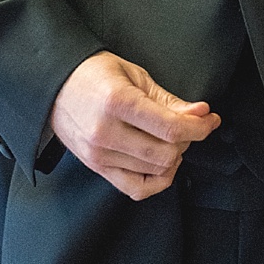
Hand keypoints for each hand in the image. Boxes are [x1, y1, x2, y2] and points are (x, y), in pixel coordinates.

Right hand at [50, 50, 218, 200]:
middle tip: (186, 125)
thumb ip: (168, 100)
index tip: (210, 120)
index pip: (171, 128)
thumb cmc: (92, 74)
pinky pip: (136, 189)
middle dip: (187, 141)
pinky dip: (157, 181)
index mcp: (117, 102)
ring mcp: (99, 153)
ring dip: (173, 158)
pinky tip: (161, 165)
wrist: (53, 84)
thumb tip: (200, 114)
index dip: (200, 127)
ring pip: (155, 171)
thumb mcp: (133, 75)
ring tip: (169, 139)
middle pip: (166, 153)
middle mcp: (106, 131)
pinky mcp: (96, 167)